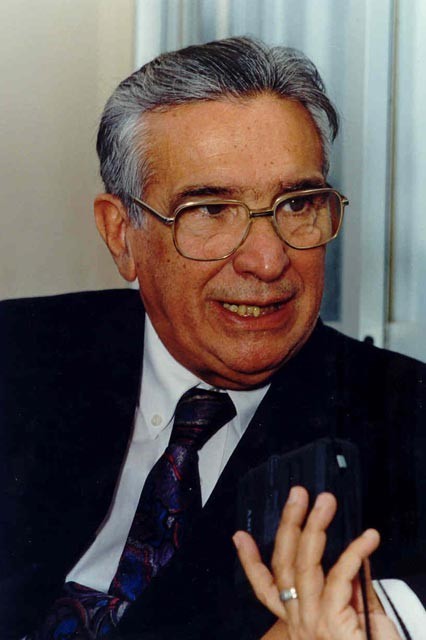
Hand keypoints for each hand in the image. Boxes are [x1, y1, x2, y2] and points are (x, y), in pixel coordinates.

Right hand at [233, 486, 399, 639]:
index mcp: (299, 621)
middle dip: (289, 524)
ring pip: (305, 564)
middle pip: (284, 565)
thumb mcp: (356, 621)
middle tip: (298, 495)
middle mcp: (299, 622)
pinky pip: (339, 576)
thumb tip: (350, 556)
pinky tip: (368, 538)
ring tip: (326, 502)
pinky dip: (354, 552)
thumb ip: (349, 592)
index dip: (250, 561)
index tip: (240, 536)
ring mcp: (313, 622)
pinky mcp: (333, 623)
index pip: (267, 589)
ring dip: (315, 526)